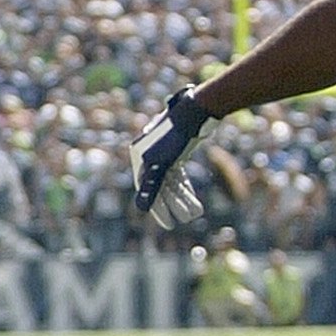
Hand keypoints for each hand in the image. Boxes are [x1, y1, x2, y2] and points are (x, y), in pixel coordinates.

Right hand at [130, 89, 210, 226]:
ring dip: (183, 198)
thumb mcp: (162, 164)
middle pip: (161, 187)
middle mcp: (148, 156)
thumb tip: (141, 209)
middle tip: (187, 219)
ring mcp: (162, 154)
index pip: (146, 189)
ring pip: (172, 183)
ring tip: (195, 213)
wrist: (196, 111)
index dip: (158, 209)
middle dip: (175, 205)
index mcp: (139, 156)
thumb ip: (151, 187)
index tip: (170, 225)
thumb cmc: (176, 136)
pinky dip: (185, 188)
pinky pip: (178, 176)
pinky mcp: (176, 152)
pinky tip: (194, 201)